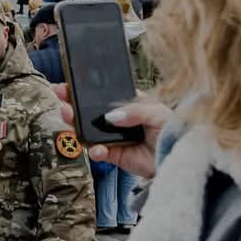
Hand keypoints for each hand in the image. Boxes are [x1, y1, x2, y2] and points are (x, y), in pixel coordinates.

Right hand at [51, 85, 167, 179]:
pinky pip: (97, 152)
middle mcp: (116, 120)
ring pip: (87, 131)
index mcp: (125, 104)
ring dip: (76, 125)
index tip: (69, 85)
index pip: (101, 96)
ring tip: (70, 118)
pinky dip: (95, 151)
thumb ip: (134, 111)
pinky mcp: (113, 155)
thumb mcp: (156, 112)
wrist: (178, 156)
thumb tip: (110, 116)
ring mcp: (112, 137)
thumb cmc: (172, 130)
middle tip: (63, 100)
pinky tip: (98, 149)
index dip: (84, 91)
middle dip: (72, 105)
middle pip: (88, 112)